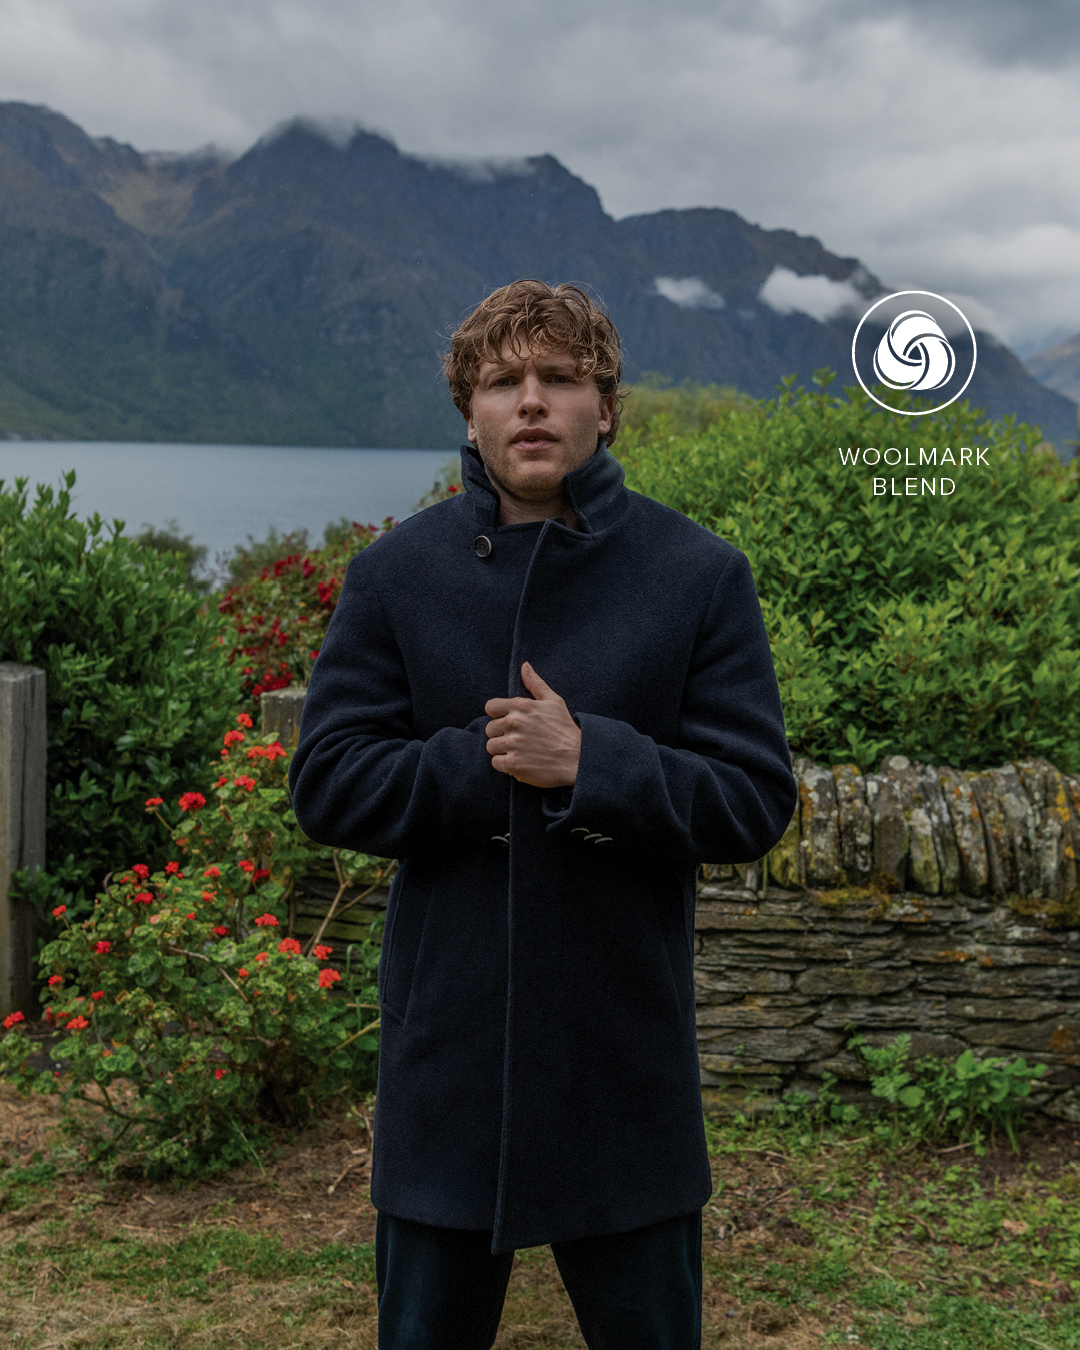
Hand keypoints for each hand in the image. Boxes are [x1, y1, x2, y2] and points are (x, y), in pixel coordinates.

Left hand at [484, 663, 580, 787]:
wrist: (577, 758)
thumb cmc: (565, 729)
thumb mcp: (554, 701)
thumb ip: (536, 684)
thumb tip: (524, 666)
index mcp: (521, 706)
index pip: (490, 707)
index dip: (498, 715)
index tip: (509, 722)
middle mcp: (514, 723)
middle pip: (490, 729)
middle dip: (501, 734)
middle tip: (518, 740)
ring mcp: (513, 744)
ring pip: (491, 746)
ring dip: (502, 750)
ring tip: (520, 752)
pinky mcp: (513, 763)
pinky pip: (496, 762)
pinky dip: (505, 765)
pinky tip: (520, 762)